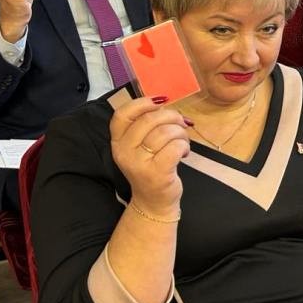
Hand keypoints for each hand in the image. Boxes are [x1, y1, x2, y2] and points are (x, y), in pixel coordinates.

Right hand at [110, 96, 190, 217]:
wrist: (154, 201)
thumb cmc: (152, 167)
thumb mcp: (142, 145)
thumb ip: (148, 124)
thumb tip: (164, 100)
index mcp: (118, 141)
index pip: (122, 114)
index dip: (142, 102)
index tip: (161, 101)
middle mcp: (124, 151)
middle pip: (150, 119)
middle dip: (172, 116)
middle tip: (181, 125)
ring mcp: (139, 163)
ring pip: (165, 132)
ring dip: (181, 133)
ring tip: (182, 142)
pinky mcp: (156, 173)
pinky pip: (175, 147)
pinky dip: (184, 146)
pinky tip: (184, 153)